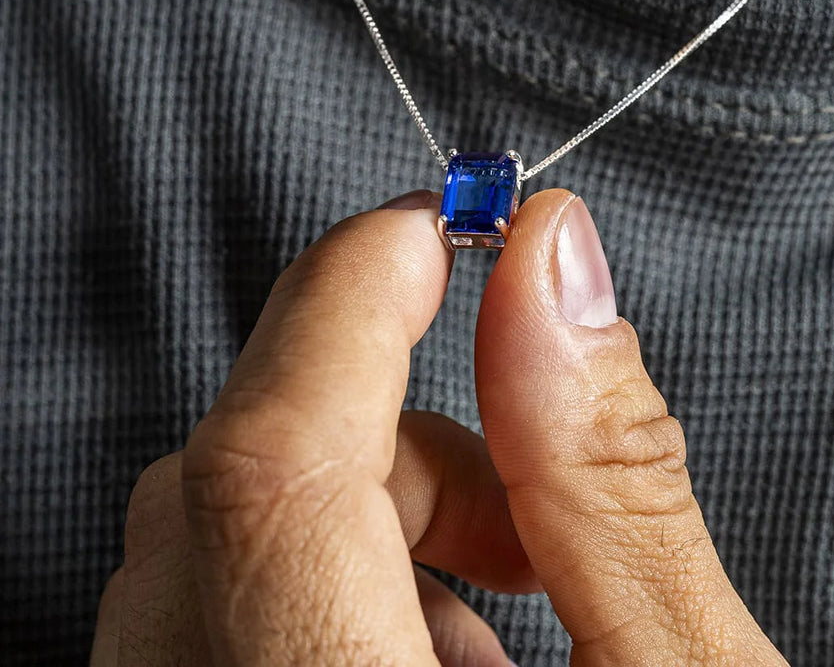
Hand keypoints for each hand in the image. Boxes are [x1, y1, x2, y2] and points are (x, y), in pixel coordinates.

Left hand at [91, 188, 789, 665]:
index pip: (270, 470)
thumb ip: (613, 472)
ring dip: (360, 517)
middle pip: (222, 503)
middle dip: (382, 427)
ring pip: (203, 555)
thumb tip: (553, 270)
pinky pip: (204, 631)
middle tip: (523, 484)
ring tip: (509, 600)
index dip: (349, 303)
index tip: (439, 229)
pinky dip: (326, 592)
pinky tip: (449, 661)